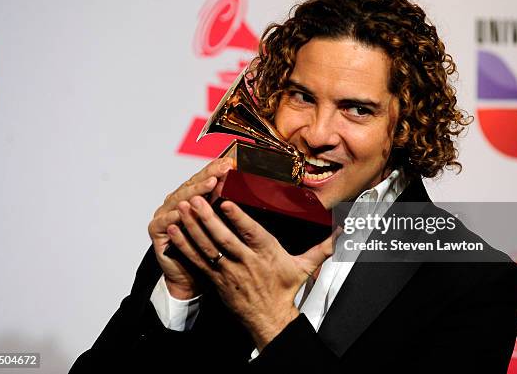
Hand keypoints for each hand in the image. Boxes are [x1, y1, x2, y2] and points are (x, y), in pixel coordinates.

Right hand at [147, 158, 233, 298]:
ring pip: (180, 198)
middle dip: (208, 176)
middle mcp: (177, 202)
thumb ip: (228, 207)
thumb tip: (250, 189)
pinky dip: (174, 215)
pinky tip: (183, 209)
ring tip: (209, 184)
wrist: (191, 277)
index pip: (204, 179)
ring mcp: (165, 214)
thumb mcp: (222, 225)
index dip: (216, 170)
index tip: (231, 163)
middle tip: (222, 169)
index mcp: (192, 198)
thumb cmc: (209, 251)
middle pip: (192, 185)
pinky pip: (165, 221)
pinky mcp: (156, 230)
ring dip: (195, 192)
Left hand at [170, 196, 333, 349]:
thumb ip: (322, 246)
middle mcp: (246, 262)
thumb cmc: (284, 289)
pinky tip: (174, 232)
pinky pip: (198, 261)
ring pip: (207, 248)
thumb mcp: (305, 266)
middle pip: (224, 238)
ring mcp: (229, 271)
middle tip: (194, 199)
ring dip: (192, 228)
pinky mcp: (217, 279)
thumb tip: (341, 231)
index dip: (239, 218)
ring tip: (181, 210)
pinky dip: (185, 246)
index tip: (227, 202)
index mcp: (267, 254)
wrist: (269, 317)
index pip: (252, 233)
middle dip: (207, 218)